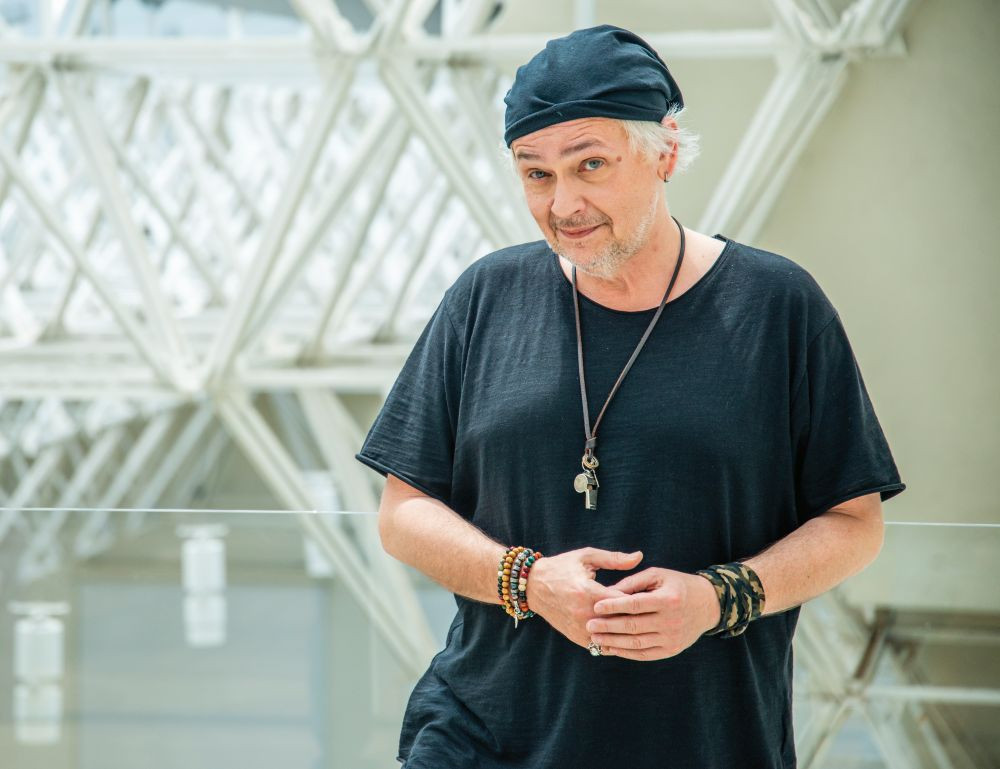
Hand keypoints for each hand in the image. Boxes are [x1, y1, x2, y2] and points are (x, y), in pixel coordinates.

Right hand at [526, 547, 643, 650]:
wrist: (533, 586)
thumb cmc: (562, 567)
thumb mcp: (586, 557)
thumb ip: (614, 559)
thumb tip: (639, 556)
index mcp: (588, 591)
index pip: (623, 601)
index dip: (640, 599)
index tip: (651, 596)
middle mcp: (583, 613)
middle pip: (621, 621)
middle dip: (638, 617)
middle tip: (654, 613)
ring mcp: (579, 628)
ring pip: (613, 637)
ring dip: (627, 632)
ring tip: (644, 626)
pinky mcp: (577, 637)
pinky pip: (602, 645)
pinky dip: (615, 641)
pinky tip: (626, 634)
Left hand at [584, 567, 720, 660]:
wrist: (706, 605)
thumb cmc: (677, 585)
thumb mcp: (658, 575)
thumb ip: (634, 582)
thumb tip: (609, 592)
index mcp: (668, 599)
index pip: (635, 604)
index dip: (614, 606)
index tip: (596, 606)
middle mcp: (671, 621)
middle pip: (634, 626)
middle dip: (608, 626)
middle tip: (589, 625)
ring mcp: (671, 638)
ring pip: (636, 643)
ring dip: (613, 642)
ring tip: (595, 639)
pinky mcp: (671, 650)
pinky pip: (644, 654)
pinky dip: (625, 652)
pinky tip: (610, 648)